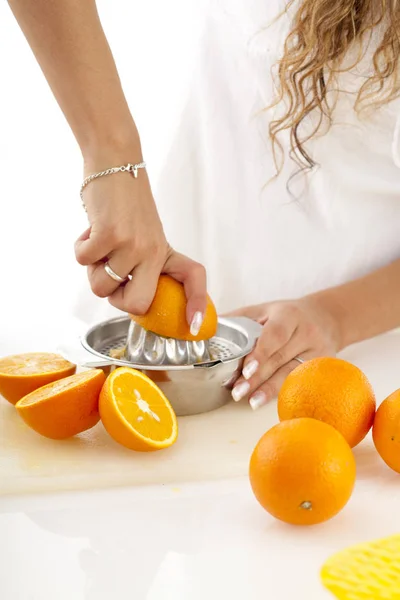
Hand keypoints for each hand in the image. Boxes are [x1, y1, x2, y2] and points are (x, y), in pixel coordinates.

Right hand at [74, 148, 206, 333]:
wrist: (115, 162)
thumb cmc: (124, 204)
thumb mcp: (145, 235)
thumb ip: (141, 264)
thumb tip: (125, 296)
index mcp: (164, 252)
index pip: (193, 278)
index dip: (196, 303)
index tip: (194, 326)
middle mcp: (153, 251)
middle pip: (138, 304)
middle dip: (116, 300)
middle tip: (109, 277)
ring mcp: (133, 244)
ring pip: (101, 286)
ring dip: (91, 269)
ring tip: (99, 244)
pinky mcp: (109, 234)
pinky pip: (84, 261)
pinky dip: (80, 247)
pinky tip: (90, 230)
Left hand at [226, 295, 340, 409]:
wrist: (326, 318)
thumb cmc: (286, 316)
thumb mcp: (264, 311)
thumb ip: (238, 320)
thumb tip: (205, 329)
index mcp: (288, 315)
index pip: (275, 335)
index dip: (261, 353)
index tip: (246, 369)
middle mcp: (307, 332)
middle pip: (280, 358)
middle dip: (257, 377)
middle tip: (237, 391)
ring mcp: (318, 351)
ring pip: (291, 373)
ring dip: (269, 389)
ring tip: (250, 401)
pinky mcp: (324, 366)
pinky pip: (301, 381)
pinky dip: (283, 392)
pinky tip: (269, 401)